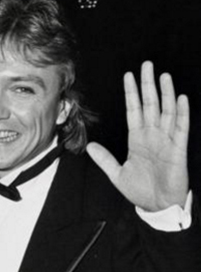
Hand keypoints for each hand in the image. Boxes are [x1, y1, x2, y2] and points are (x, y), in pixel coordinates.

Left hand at [86, 61, 188, 210]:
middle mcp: (152, 136)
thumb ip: (104, 159)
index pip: (133, 110)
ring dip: (166, 94)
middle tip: (147, 65)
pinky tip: (180, 98)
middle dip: (148, 85)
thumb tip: (89, 146)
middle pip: (150, 105)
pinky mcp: (178, 150)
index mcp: (137, 139)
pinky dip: (181, 114)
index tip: (128, 76)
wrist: (157, 206)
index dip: (131, 94)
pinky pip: (181, 129)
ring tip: (163, 75)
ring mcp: (166, 141)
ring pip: (167, 112)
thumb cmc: (140, 190)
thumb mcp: (116, 174)